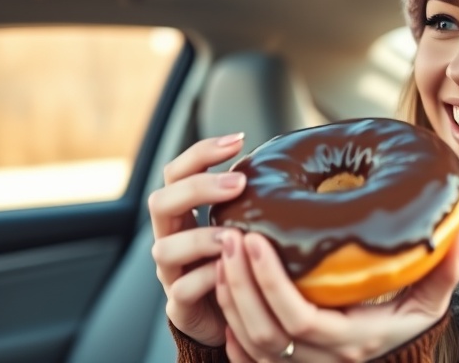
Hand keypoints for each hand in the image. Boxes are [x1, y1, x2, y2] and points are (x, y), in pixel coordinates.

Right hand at [148, 132, 245, 346]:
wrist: (233, 319)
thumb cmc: (245, 263)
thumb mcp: (249, 225)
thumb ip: (258, 199)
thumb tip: (298, 159)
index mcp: (185, 213)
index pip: (177, 172)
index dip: (201, 153)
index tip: (238, 140)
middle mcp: (171, 238)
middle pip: (160, 201)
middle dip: (198, 188)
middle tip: (239, 184)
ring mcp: (172, 273)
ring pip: (165, 248)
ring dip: (200, 237)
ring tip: (234, 234)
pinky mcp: (181, 306)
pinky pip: (182, 290)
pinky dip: (207, 278)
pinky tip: (231, 270)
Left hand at [216, 225, 458, 361]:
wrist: (388, 358)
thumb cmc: (404, 324)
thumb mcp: (429, 301)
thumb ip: (444, 271)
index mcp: (354, 341)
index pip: (301, 318)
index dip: (271, 284)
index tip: (255, 240)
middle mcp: (323, 360)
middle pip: (266, 331)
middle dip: (240, 283)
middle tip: (230, 236)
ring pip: (248, 341)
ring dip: (229, 297)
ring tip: (223, 252)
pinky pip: (243, 355)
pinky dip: (228, 324)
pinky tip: (223, 289)